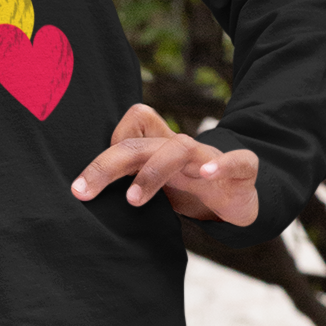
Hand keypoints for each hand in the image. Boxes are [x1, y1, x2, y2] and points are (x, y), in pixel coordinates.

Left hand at [71, 103, 258, 226]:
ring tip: (133, 200)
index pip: (131, 125)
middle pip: (139, 143)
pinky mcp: (243, 170)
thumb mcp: (153, 187)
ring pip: (179, 148)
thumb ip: (124, 182)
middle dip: (108, 165)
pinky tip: (208, 174)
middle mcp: (179, 147)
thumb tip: (82, 195)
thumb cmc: (188, 190)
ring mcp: (210, 156)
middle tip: (82, 191)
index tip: (84, 186)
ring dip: (153, 172)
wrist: (238, 198)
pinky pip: (238, 160)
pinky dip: (223, 164)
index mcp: (157, 149)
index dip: (109, 147)